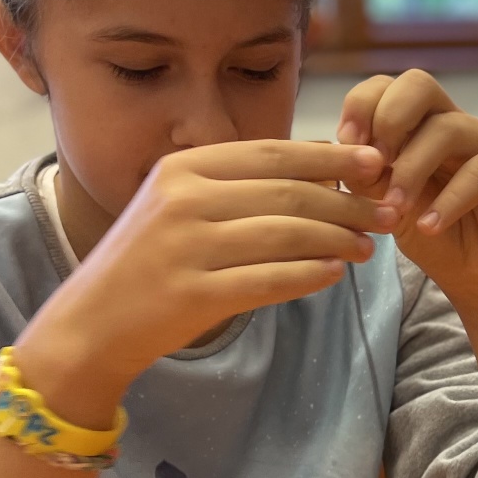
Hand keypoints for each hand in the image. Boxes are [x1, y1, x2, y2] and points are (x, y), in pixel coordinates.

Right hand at [17, 141, 385, 423]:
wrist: (90, 324)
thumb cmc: (148, 262)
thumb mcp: (178, 205)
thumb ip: (237, 185)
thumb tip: (320, 170)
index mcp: (183, 168)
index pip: (273, 153)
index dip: (331, 157)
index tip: (375, 162)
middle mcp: (183, 200)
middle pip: (288, 192)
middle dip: (348, 201)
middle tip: (387, 212)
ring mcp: (187, 247)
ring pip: (287, 234)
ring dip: (338, 239)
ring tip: (369, 247)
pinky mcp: (194, 294)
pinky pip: (271, 280)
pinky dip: (310, 276)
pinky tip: (335, 274)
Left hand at [336, 69, 477, 307]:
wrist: (476, 273)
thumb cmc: (431, 233)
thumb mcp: (385, 204)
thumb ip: (366, 175)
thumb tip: (345, 148)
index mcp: (416, 123)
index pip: (386, 86)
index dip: (361, 105)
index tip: (345, 142)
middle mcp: (451, 121)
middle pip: (419, 84)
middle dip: (388, 117)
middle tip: (375, 162)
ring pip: (446, 128)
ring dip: (411, 169)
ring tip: (396, 208)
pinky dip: (449, 200)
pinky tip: (430, 226)